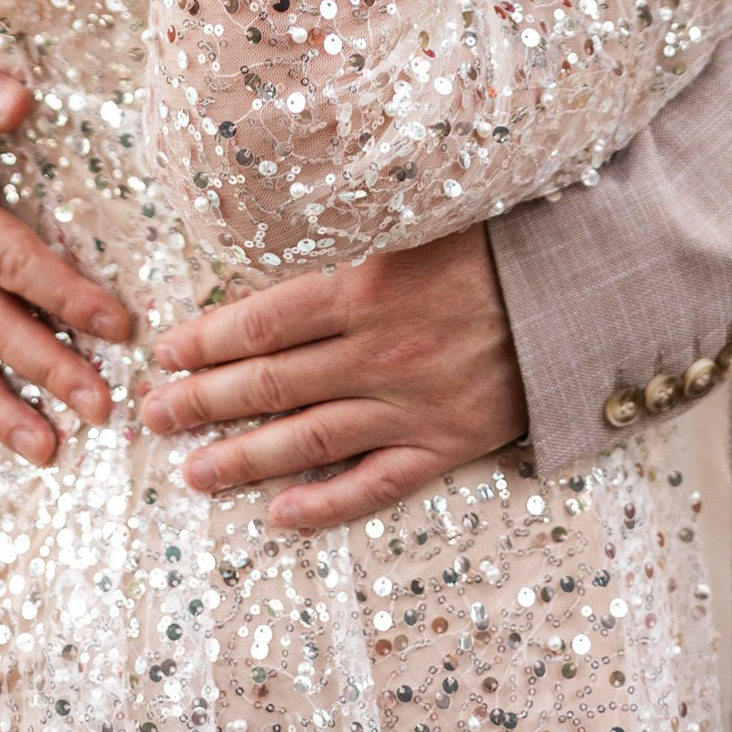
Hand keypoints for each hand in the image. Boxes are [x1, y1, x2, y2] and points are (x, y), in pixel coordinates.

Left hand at [139, 226, 526, 532]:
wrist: (579, 289)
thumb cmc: (495, 238)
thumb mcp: (416, 214)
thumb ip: (352, 233)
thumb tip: (282, 234)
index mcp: (366, 285)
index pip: (262, 322)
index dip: (205, 341)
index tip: (164, 352)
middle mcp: (379, 351)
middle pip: (269, 384)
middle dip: (202, 402)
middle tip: (152, 415)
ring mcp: (411, 404)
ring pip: (307, 439)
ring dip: (242, 459)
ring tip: (193, 472)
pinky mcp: (446, 443)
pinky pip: (374, 484)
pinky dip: (325, 504)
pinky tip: (280, 517)